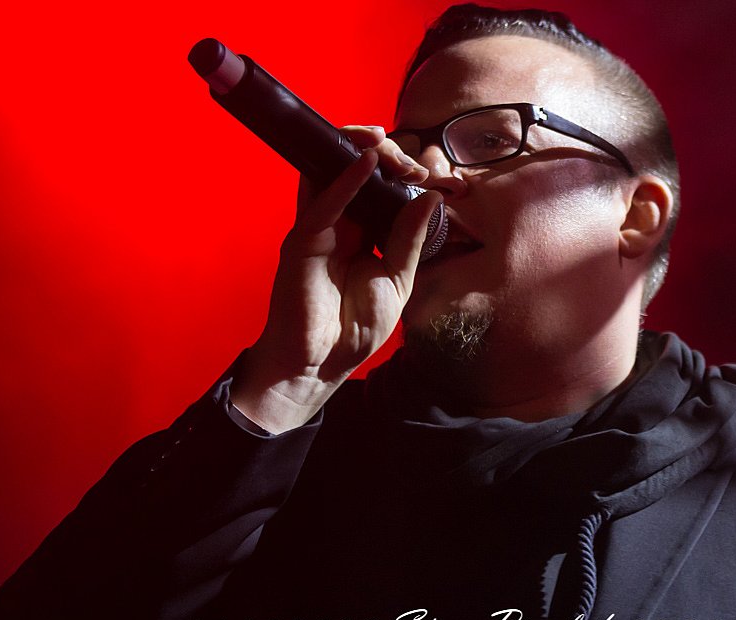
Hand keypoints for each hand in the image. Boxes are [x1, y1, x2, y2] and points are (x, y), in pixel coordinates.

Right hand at [230, 126, 438, 432]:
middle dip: (387, 158)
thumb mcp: (397, 280)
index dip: (402, 173)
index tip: (429, 171)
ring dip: (360, 152)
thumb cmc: (354, 328)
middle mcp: (340, 224)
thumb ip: (410, 239)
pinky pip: (324, 202)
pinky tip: (367, 162)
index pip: (382, 189)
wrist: (320, 364)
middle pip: (359, 174)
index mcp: (364, 234)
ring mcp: (319, 229)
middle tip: (413, 161)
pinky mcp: (304, 240)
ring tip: (385, 140)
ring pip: (335, 175)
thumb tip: (432, 199)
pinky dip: (345, 180)